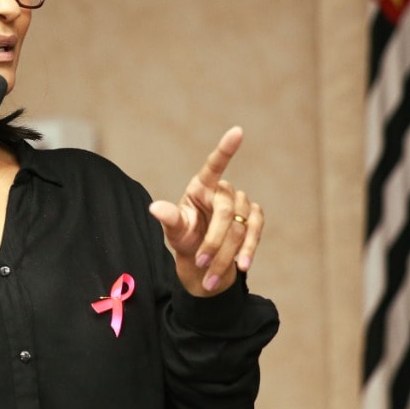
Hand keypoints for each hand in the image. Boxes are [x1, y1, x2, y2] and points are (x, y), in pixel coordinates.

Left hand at [148, 126, 263, 296]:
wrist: (204, 260)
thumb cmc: (186, 238)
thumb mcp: (175, 231)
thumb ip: (169, 218)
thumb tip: (154, 207)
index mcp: (201, 187)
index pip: (214, 165)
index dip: (226, 149)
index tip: (237, 131)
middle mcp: (223, 191)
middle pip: (225, 212)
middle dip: (214, 241)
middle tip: (201, 263)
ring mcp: (241, 204)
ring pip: (239, 228)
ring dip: (227, 255)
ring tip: (212, 277)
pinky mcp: (254, 218)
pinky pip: (255, 232)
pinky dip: (248, 251)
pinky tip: (241, 266)